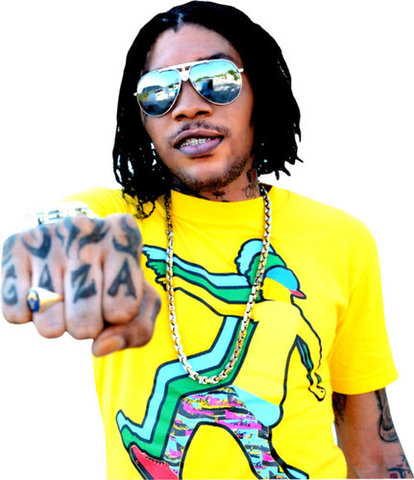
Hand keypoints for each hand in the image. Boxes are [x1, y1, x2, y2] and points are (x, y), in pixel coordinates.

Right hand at [1, 214, 160, 355]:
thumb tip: (99, 348)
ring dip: (58, 324)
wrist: (77, 239)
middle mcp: (85, 229)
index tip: (115, 296)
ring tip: (65, 299)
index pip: (123, 309)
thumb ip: (138, 330)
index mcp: (124, 237)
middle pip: (84, 321)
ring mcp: (48, 236)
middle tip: (88, 304)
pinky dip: (29, 315)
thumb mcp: (141, 300)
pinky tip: (41, 292)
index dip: (118, 316)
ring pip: (49, 322)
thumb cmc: (115, 278)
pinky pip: (16, 312)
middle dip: (88, 327)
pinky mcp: (16, 247)